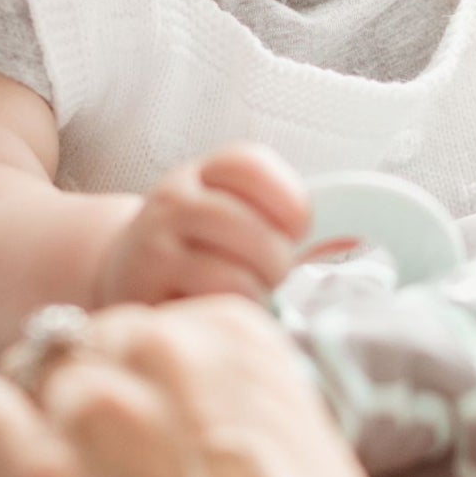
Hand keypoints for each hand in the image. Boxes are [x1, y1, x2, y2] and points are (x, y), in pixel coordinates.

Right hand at [95, 143, 309, 305]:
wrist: (123, 273)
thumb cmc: (197, 250)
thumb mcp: (231, 216)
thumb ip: (282, 221)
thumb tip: (352, 241)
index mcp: (202, 175)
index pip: (249, 165)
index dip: (288, 200)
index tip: (293, 228)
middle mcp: (173, 201)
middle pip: (248, 223)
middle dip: (277, 258)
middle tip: (273, 274)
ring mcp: (153, 247)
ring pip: (236, 271)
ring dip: (258, 290)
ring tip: (250, 295)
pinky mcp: (144, 293)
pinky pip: (214, 304)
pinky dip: (234, 312)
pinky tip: (223, 310)